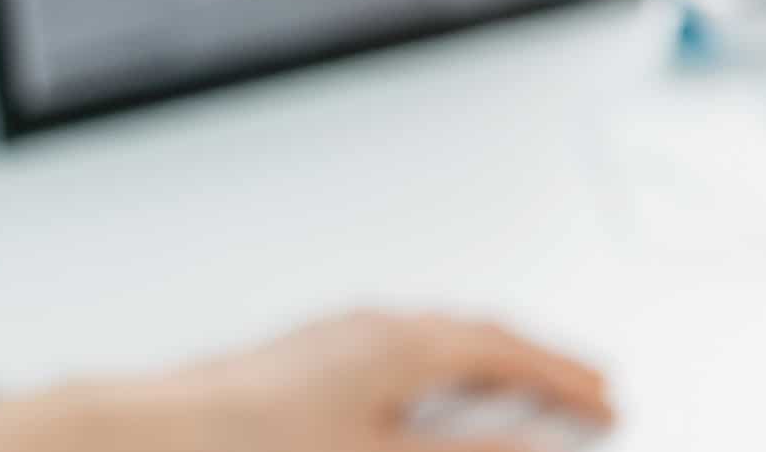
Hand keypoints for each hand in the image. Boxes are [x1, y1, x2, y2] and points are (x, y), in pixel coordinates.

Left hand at [76, 312, 614, 451]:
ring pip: (434, 341)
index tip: (606, 399)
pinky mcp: (306, 357)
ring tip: (523, 392)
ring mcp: (334, 337)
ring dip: (487, 363)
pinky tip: (432, 398)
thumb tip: (536, 447)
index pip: (506, 348)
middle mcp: (368, 326)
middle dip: (534, 362)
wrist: (159, 431)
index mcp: (399, 342)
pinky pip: (396, 351)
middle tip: (583, 388)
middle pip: (474, 335)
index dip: (564, 376)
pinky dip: (438, 370)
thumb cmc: (254, 441)